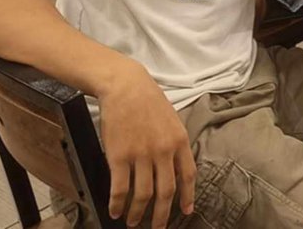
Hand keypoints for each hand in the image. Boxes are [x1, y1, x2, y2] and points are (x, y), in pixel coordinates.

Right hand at [98, 61, 195, 227]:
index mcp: (180, 141)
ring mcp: (141, 154)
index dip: (188, 197)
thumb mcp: (172, 120)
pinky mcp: (119, 156)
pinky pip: (120, 188)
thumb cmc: (149, 102)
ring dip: (138, 213)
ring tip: (133, 222)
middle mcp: (163, 150)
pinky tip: (115, 211)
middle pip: (166, 191)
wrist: (126, 87)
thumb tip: (175, 167)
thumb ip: (175, 144)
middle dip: (162, 214)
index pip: (188, 175)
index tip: (186, 212)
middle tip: (158, 228)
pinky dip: (117, 204)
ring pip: (143, 194)